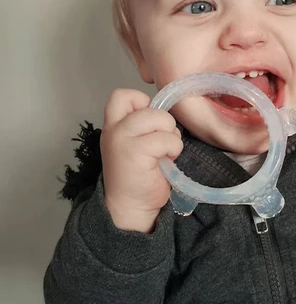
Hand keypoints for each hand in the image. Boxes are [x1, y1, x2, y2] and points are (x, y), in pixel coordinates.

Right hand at [101, 89, 182, 232]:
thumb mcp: (136, 144)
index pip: (122, 95)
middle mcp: (114, 129)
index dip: (142, 102)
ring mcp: (123, 139)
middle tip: (162, 143)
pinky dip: (174, 149)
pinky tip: (166, 162)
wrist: (130, 208)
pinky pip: (168, 139)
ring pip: (161, 118)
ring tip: (165, 153)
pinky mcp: (135, 152)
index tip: (150, 123)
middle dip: (165, 123)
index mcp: (114, 125)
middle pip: (149, 105)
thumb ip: (144, 126)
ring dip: (171, 137)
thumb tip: (166, 114)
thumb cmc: (139, 175)